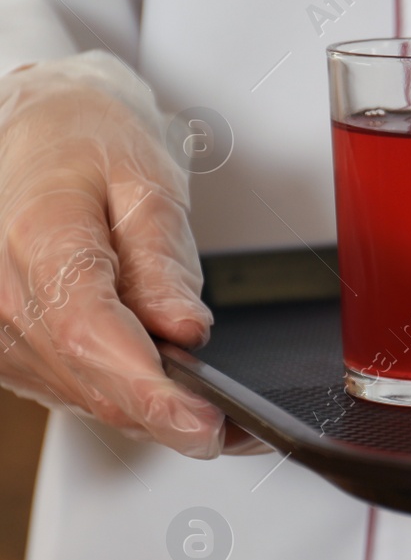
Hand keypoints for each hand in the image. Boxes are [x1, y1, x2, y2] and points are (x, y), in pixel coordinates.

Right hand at [0, 53, 235, 457]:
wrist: (31, 130)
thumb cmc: (84, 141)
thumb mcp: (146, 179)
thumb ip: (164, 258)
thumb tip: (186, 330)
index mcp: (38, 235)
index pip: (92, 333)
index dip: (152, 390)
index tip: (205, 422)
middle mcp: (2, 291)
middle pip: (90, 379)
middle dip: (167, 415)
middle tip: (238, 430)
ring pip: (84, 395)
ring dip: (151, 413)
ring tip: (216, 407)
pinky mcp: (8, 347)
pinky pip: (73, 388)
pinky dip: (126, 397)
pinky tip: (169, 390)